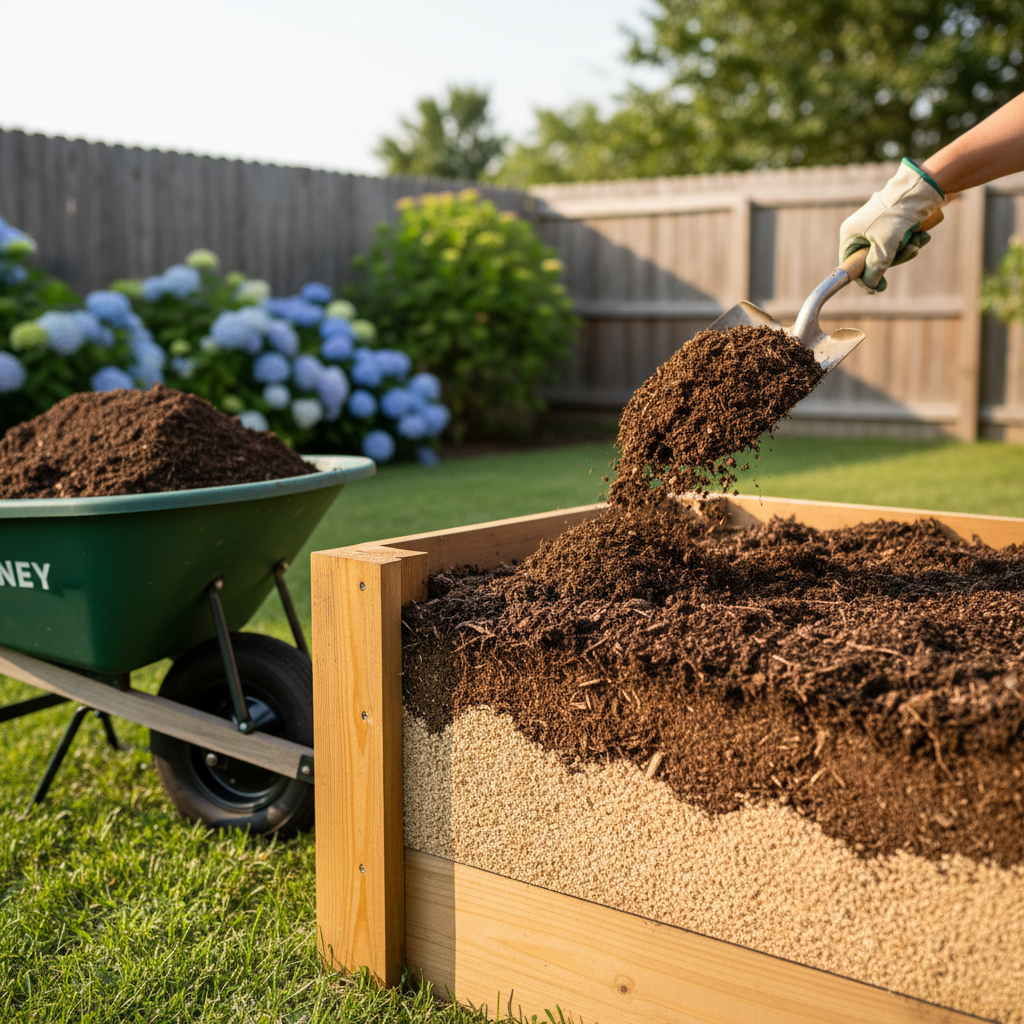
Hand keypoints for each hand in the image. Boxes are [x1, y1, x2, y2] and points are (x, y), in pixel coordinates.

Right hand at [839, 159, 944, 291]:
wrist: (922, 186)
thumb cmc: (897, 214)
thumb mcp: (884, 247)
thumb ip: (875, 269)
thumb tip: (871, 287)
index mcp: (850, 234)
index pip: (850, 264)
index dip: (865, 277)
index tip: (880, 286)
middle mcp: (861, 230)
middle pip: (872, 260)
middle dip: (894, 259)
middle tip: (909, 251)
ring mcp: (877, 226)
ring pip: (889, 252)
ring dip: (907, 250)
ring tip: (920, 239)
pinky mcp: (892, 223)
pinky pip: (899, 242)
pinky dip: (912, 241)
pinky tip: (922, 235)